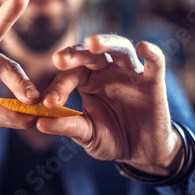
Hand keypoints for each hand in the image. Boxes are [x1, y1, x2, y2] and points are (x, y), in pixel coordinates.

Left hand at [37, 34, 182, 175]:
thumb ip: (67, 126)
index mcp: (87, 79)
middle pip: (90, 54)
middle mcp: (107, 70)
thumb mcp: (87, 134)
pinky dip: (152, 54)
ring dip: (106, 43)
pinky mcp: (154, 81)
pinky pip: (155, 62)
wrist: (141, 151)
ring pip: (119, 48)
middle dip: (74, 54)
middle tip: (59, 60)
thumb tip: (39, 124)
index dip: (58, 86)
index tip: (48, 103)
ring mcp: (131, 73)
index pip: (70, 74)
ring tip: (92, 43)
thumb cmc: (111, 137)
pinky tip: (144, 48)